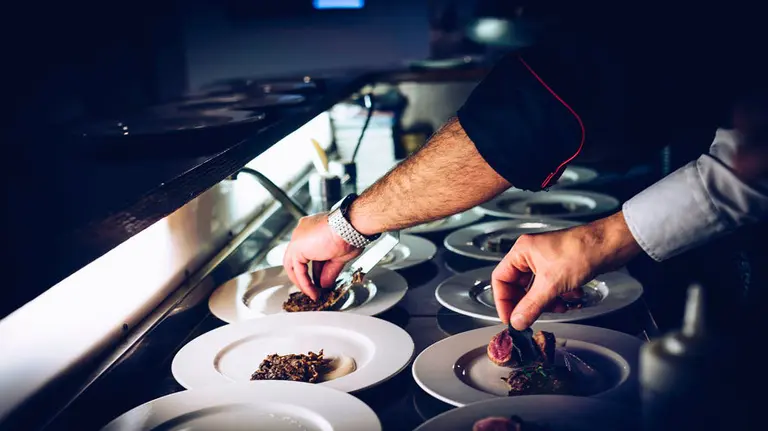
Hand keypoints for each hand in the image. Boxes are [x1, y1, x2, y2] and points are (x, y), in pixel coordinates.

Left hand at [283, 213, 361, 299]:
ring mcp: (298, 238)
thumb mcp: (339, 256)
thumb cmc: (350, 233)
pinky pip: (298, 270)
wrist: (350, 227)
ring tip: (313, 294)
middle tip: (313, 289)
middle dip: (305, 276)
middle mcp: (303, 232)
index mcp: (313, 228)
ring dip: (303, 282)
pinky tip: (313, 291)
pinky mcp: (296, 247)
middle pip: (298, 258)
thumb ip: (329, 271)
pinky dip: (305, 283)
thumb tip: (325, 284)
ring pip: (294, 265)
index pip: (310, 253)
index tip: (320, 280)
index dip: (316, 269)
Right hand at [492, 211, 641, 329]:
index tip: (510, 319)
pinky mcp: (561, 268)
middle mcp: (531, 255)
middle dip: (528, 303)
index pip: (500, 279)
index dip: (503, 301)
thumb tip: (517, 322)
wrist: (610, 245)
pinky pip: (552, 288)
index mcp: (522, 251)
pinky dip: (560, 296)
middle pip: (518, 286)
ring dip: (547, 302)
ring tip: (559, 306)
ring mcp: (547, 261)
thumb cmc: (581, 251)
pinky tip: (572, 297)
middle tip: (532, 318)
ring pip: (537, 289)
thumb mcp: (551, 284)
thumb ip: (531, 306)